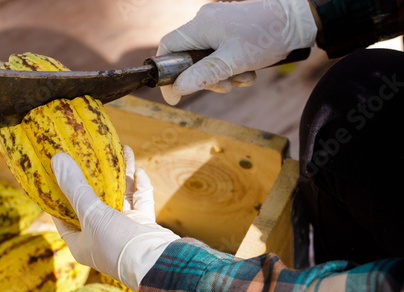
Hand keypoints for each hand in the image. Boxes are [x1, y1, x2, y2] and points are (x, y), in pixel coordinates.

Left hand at [51, 145, 179, 290]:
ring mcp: (123, 230)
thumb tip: (57, 160)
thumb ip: (75, 187)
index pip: (63, 217)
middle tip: (91, 154)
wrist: (158, 263)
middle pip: (94, 202)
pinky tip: (140, 171)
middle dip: (95, 177)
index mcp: (81, 242)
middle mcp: (100, 236)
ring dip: (122, 175)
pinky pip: (141, 202)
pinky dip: (140, 187)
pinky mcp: (142, 225)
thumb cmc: (117, 244)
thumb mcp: (91, 214)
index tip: (57, 175)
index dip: (58, 197)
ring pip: (120, 197)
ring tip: (123, 149)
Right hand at [157, 0, 317, 104]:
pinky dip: (232, 68)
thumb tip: (177, 89)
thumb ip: (204, 75)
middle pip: (189, 58)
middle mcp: (205, 22)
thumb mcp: (234, 61)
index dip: (168, 73)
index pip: (168, 47)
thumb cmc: (267, 36)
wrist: (298, 20)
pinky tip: (249, 70)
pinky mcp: (230, 32)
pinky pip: (221, 55)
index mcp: (201, 25)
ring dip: (223, 75)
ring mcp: (218, 26)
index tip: (174, 95)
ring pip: (207, 60)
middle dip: (206, 78)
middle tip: (224, 87)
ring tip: (244, 77)